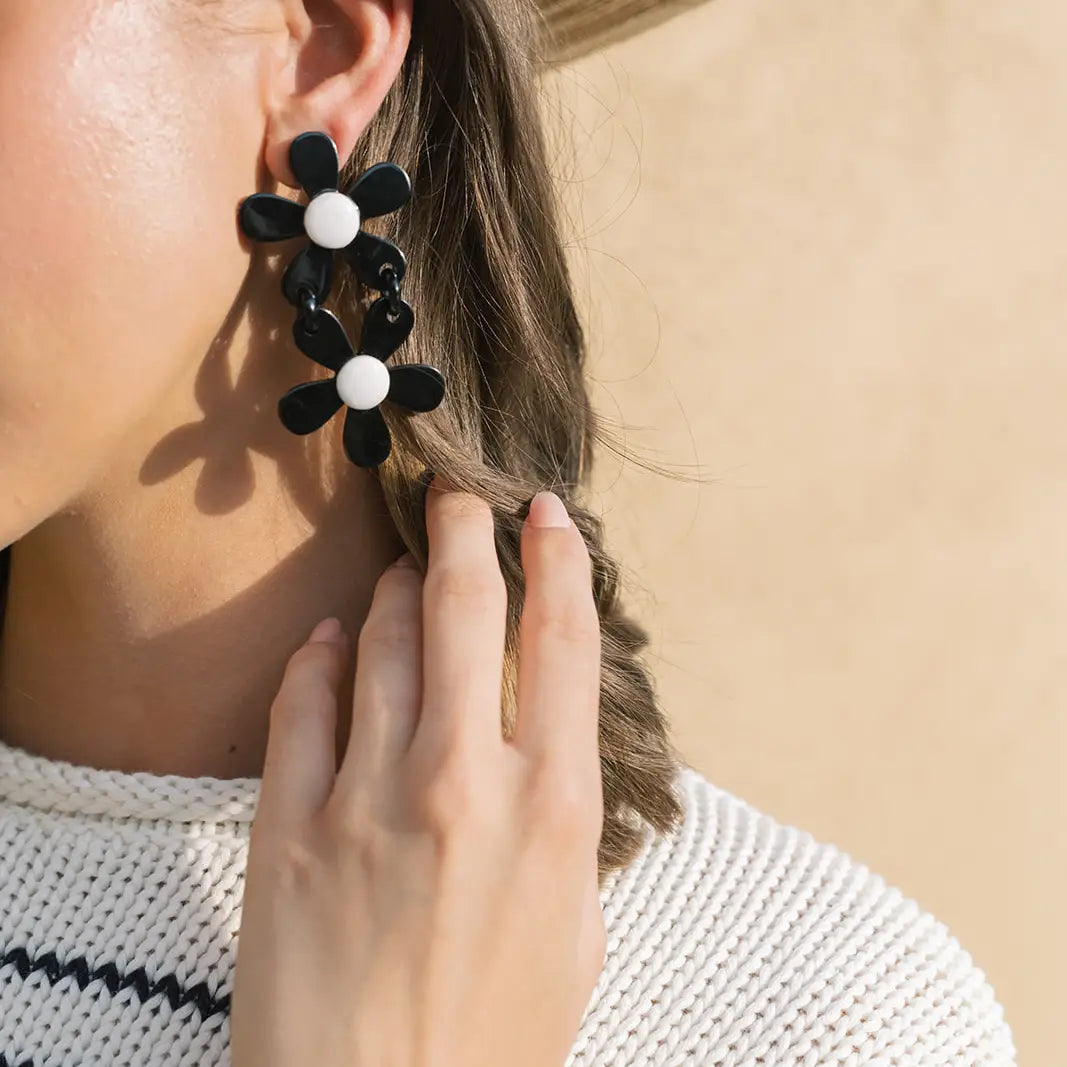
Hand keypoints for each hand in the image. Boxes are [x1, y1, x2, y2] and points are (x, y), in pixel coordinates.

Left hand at [229, 480, 605, 1066]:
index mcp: (551, 808)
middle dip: (464, 532)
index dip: (558, 562)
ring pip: (385, 643)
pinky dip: (320, 659)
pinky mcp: (289, 826)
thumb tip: (547, 751)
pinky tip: (332, 641)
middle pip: (468, 610)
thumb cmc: (492, 1046)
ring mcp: (369, 797)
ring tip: (405, 571)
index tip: (547, 516)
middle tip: (457, 496)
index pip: (563, 643)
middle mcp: (463, 781)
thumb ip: (563, 830)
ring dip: (398, 590)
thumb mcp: (573, 938)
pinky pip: (303, 705)